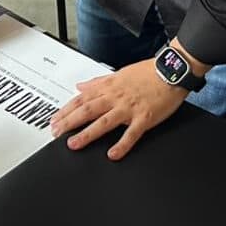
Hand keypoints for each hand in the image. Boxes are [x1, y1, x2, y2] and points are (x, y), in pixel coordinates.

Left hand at [49, 58, 188, 160]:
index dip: (66, 110)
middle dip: (69, 122)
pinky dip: (122, 145)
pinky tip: (112, 154)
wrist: (171, 70)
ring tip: (74, 144)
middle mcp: (116, 97)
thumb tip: (80, 86)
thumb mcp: (118, 73)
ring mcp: (129, 108)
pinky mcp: (145, 118)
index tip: (54, 120)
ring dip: (87, 133)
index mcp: (109, 87)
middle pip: (87, 110)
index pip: (82, 99)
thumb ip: (97, 82)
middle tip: (56, 133)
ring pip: (104, 122)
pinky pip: (132, 133)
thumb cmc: (148, 73)